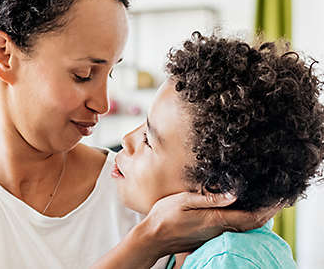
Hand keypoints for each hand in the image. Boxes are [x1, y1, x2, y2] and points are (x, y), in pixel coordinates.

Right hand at [141, 191, 281, 256]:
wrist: (153, 238)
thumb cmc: (164, 217)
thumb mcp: (184, 201)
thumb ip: (209, 198)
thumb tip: (234, 194)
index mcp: (215, 219)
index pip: (249, 217)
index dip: (267, 208)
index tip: (279, 199)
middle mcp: (219, 230)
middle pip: (251, 224)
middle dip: (267, 212)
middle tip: (278, 200)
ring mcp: (215, 235)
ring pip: (244, 227)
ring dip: (257, 217)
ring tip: (265, 204)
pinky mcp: (210, 237)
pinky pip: (233, 229)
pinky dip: (244, 220)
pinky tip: (243, 211)